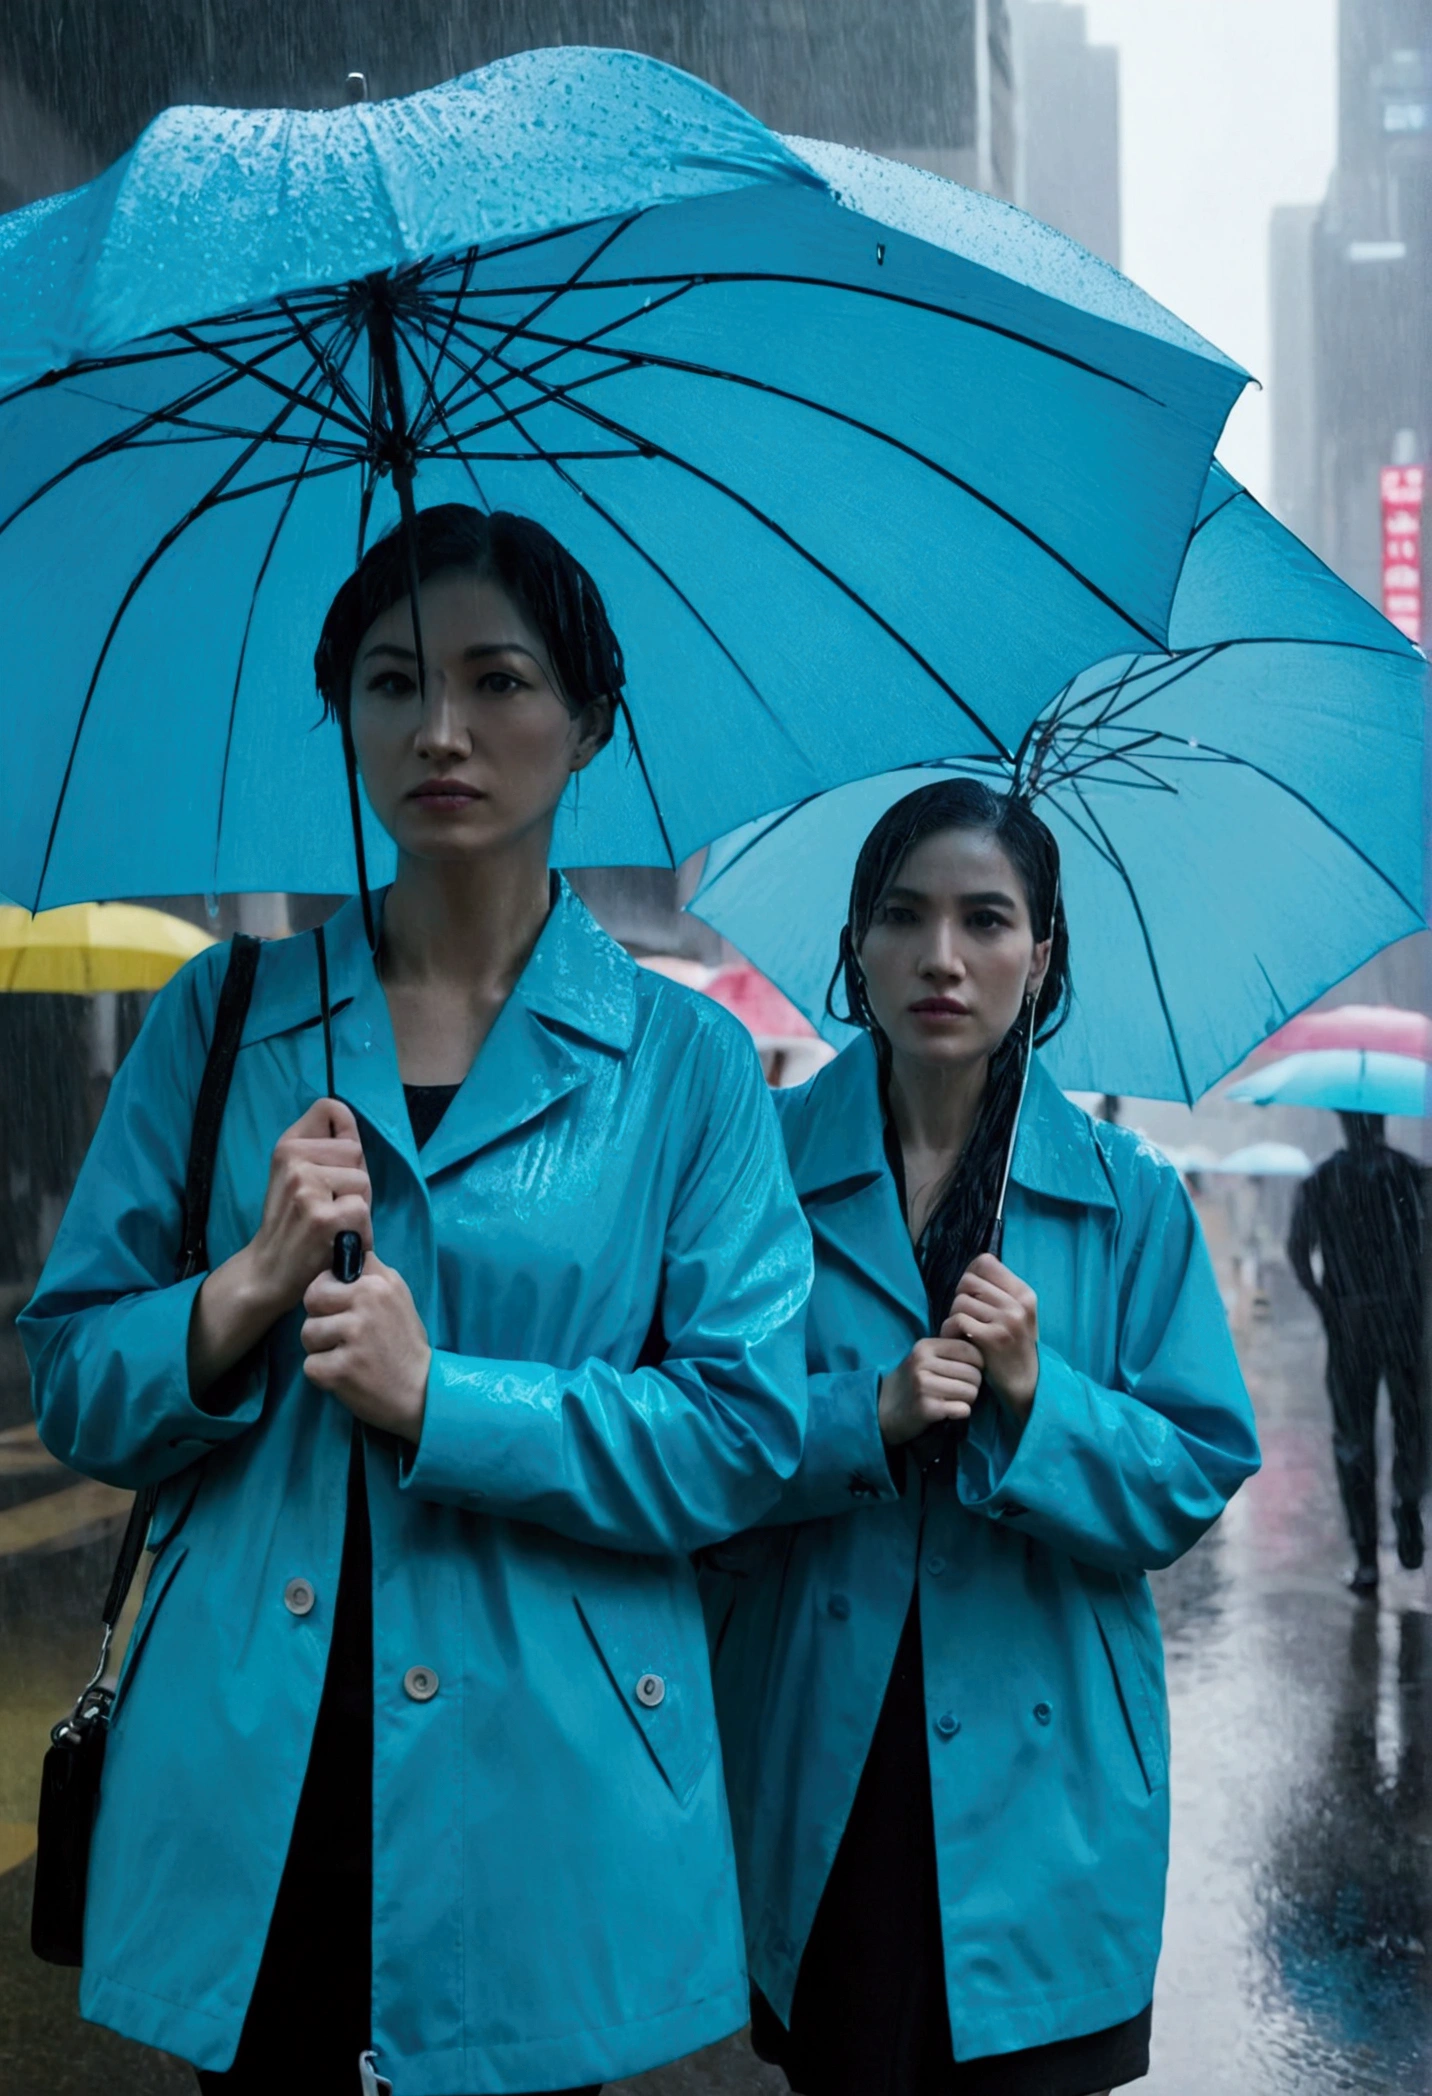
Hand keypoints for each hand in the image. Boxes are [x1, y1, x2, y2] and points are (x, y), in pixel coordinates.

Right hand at [246, 1098, 372, 1314]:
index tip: (334, 1165)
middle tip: (330, 1209)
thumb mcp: (299, 1175)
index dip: (345, 1132)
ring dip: (357, 1210)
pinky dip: (359, 1234)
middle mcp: (293, 1159)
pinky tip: (338, 1244)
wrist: (268, 1272)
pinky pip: (362, 1212)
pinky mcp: (322, 1216)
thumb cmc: (294, 1224)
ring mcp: (306, 1186)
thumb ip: (325, 1146)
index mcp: (287, 1145)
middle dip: (354, 1182)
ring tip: (333, 1227)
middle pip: (356, 1152)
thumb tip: (346, 1114)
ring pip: (362, 1182)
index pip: (332, 1108)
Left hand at [301, 1251, 431, 1442]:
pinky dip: (323, 1375)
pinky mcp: (340, 1368)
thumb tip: (342, 1248)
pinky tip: (346, 1376)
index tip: (344, 1307)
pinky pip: (310, 1365)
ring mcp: (353, 1336)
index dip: (330, 1290)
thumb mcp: (397, 1297)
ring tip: (347, 1357)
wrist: (421, 1392)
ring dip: (320, 1349)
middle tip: (341, 1336)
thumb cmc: (404, 1343)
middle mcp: (366, 1303)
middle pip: (311, 1298)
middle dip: (320, 1318)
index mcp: (378, 1282)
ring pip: (307, 1333)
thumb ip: (370, 1275)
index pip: (328, 1273)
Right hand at [878, 1334, 984, 1446]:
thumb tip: (985, 1348)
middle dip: (973, 1385)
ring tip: (953, 1400)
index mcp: (926, 1346)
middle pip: (974, 1373)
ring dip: (967, 1400)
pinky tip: (948, 1411)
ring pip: (971, 1392)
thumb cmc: (912, 1382)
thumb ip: (949, 1351)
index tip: (968, 1373)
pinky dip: (960, 1413)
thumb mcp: (925, 1359)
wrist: (883, 1409)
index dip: (978, 1364)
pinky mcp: (926, 1408)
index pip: (970, 1350)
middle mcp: (923, 1363)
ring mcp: (923, 1385)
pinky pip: (962, 1409)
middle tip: (959, 1391)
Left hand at [947, 1253, 1039, 1424]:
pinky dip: (950, 1329)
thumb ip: (1002, 1291)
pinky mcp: (991, 1339)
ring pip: (960, 1302)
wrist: (1027, 1383)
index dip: (972, 1275)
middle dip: (961, 1297)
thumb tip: (978, 1263)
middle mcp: (1017, 1305)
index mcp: (1024, 1294)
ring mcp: (1006, 1321)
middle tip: (965, 1316)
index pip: (986, 1262)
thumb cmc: (1016, 1346)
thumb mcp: (1020, 1314)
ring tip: (961, 1330)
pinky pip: (957, 1320)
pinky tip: (956, 1338)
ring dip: (953, 1316)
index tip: (972, 1295)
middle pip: (968, 1281)